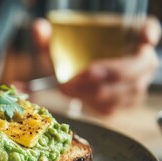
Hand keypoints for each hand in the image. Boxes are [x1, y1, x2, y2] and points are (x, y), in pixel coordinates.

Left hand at [33, 17, 160, 113]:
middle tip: (83, 75)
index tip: (144, 37)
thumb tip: (39, 27)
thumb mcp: (55, 48)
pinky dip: (94, 103)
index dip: (148, 34)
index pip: (148, 32)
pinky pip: (115, 106)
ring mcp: (135, 84)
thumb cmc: (67, 61)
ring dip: (96, 91)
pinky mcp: (122, 104)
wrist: (66, 85)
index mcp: (130, 39)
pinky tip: (78, 97)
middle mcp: (139, 61)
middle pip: (137, 66)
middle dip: (109, 71)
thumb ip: (46, 37)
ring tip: (69, 88)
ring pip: (126, 90)